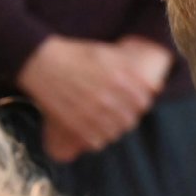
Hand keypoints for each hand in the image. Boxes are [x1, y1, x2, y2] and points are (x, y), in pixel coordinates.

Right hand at [16, 35, 168, 160]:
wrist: (39, 61)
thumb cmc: (74, 55)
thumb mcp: (106, 54)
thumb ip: (132, 70)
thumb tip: (155, 88)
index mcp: (119, 79)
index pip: (145, 101)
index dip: (140, 102)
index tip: (133, 101)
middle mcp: (108, 97)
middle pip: (131, 119)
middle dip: (127, 116)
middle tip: (116, 111)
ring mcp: (92, 113)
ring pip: (116, 132)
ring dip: (113, 128)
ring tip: (103, 120)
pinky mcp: (75, 124)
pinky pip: (98, 142)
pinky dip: (97, 138)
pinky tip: (92, 129)